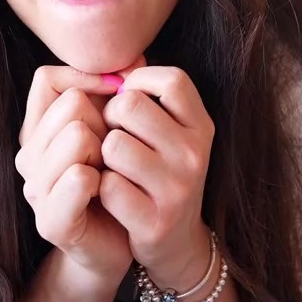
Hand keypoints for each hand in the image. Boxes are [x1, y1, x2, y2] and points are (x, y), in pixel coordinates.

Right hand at [15, 66, 130, 282]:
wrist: (117, 245)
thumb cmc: (117, 182)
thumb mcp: (114, 131)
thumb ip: (118, 95)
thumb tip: (138, 59)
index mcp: (38, 132)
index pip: (48, 78)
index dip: (88, 80)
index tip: (116, 98)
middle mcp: (28, 157)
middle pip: (71, 103)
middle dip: (104, 124)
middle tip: (111, 156)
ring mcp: (35, 189)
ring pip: (76, 134)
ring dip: (106, 153)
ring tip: (109, 174)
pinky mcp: (51, 220)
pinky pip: (79, 177)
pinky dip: (103, 181)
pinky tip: (107, 193)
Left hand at [97, 66, 215, 289]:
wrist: (174, 243)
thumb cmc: (161, 173)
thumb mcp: (170, 132)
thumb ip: (150, 95)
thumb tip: (125, 58)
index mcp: (201, 126)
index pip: (170, 79)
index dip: (139, 81)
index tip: (128, 99)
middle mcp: (195, 154)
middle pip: (130, 105)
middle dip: (111, 118)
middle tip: (114, 138)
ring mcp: (178, 189)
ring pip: (114, 144)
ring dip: (102, 155)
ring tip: (113, 167)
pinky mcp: (155, 221)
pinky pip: (107, 185)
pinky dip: (100, 188)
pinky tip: (111, 195)